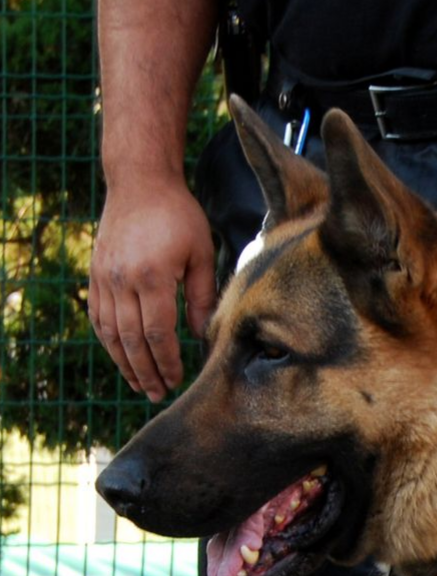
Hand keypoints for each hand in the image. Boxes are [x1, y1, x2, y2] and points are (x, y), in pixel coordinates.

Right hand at [88, 179, 216, 401]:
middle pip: (132, 341)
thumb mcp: (201, 252)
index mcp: (152, 276)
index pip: (158, 334)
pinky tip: (122, 358)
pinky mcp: (95, 275)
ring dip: (126, 364)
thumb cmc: (177, 215)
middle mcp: (122, 280)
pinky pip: (98, 318)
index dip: (167, 362)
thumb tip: (202, 338)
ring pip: (111, 334)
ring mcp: (104, 278)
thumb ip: (202, 297)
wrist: (138, 181)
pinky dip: (109, 343)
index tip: (178, 380)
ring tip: (141, 385)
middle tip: (159, 394)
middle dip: (147, 372)